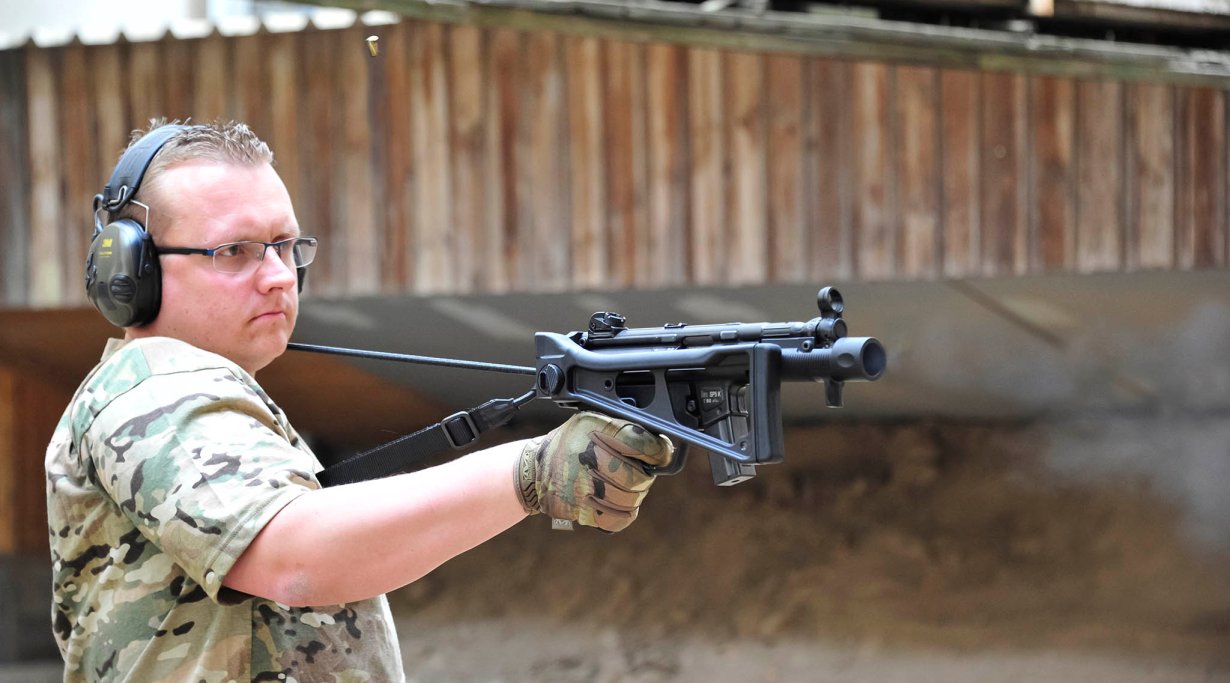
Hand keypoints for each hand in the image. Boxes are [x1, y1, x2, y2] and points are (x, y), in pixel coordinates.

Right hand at [515, 412, 673, 531]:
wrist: (534, 470)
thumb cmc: (571, 444)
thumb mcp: (592, 422)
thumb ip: (624, 428)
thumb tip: (661, 443)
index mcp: (594, 430)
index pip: (642, 443)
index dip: (658, 451)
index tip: (661, 453)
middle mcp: (589, 457)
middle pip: (640, 475)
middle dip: (645, 474)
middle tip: (639, 470)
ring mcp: (585, 487)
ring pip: (633, 499)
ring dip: (634, 494)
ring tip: (623, 485)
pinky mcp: (582, 511)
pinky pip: (620, 517)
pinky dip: (624, 511)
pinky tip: (617, 501)